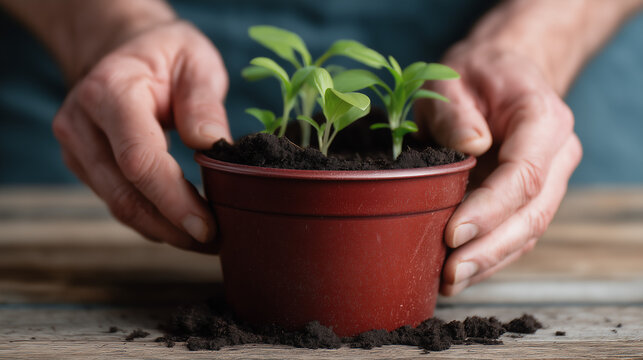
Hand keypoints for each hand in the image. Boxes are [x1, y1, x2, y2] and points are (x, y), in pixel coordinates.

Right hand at [52, 21, 230, 251]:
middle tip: (214, 242)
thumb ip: (203, 101)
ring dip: (163, 230)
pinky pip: (118, 201)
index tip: (207, 227)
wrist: (123, 50)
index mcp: (111, 91)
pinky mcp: (84, 164)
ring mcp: (77, 146)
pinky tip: (181, 226)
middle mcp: (82, 123)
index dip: (173, 200)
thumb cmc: (166, 54)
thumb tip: (211, 144)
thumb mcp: (196, 60)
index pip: (139, 159)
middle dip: (171, 226)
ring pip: (119, 205)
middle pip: (125, 193)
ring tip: (204, 239)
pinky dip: (151, 219)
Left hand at [416, 43, 581, 294]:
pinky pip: (520, 231)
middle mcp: (557, 154)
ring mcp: (551, 178)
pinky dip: (494, 255)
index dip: (489, 210)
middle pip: (532, 213)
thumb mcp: (452, 80)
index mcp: (544, 120)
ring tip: (451, 281)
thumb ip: (456, 112)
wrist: (505, 72)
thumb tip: (469, 147)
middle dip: (489, 248)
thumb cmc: (475, 76)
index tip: (452, 234)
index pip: (523, 175)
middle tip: (450, 273)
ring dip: (491, 260)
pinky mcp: (534, 195)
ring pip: (529, 230)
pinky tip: (465, 271)